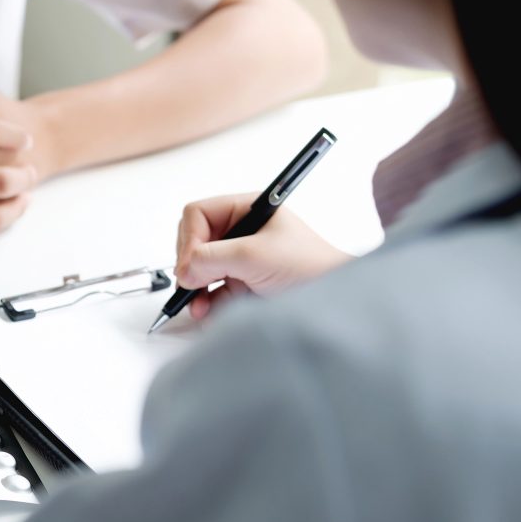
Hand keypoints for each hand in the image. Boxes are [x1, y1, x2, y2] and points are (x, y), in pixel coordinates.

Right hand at [175, 193, 351, 319]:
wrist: (337, 300)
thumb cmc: (310, 266)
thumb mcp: (255, 256)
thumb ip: (213, 258)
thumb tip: (182, 269)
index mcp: (246, 209)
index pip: (198, 214)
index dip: (189, 239)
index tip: (190, 265)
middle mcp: (241, 230)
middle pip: (194, 240)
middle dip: (190, 264)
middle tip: (192, 283)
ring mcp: (241, 257)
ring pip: (200, 267)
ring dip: (194, 286)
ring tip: (197, 305)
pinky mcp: (243, 282)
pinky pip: (212, 289)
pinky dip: (206, 301)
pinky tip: (208, 311)